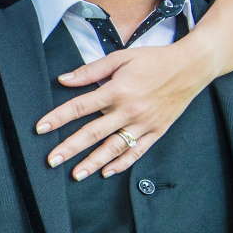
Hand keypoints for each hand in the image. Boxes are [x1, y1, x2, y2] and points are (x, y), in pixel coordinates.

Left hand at [34, 40, 216, 178]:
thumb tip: (64, 79)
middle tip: (52, 160)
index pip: (80, 106)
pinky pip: (136, 151)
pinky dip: (121, 163)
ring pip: (113, 148)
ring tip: (76, 174)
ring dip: (93, 163)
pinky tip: (106, 172)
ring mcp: (144, 124)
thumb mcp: (121, 57)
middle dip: (70, 148)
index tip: (41, 128)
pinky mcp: (156, 131)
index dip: (58, 118)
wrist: (191, 66)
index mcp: (117, 90)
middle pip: (93, 133)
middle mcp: (129, 110)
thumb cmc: (155, 59)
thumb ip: (91, 71)